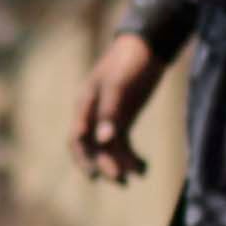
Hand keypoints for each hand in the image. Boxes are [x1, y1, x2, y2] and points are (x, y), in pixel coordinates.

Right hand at [70, 29, 168, 183]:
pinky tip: (144, 169)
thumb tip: (104, 141)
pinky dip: (131, 158)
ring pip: (109, 149)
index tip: (95, 173)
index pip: (77, 137)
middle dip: (103, 165)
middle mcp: (94, 114)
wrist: (147, 47)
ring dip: (119, 164)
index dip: (83, 157)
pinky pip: (123, 144)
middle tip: (119, 179)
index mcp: (85, 104)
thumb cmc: (128, 61)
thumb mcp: (118, 84)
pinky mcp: (124, 119)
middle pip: (92, 148)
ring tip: (134, 176)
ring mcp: (109, 118)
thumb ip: (110, 113)